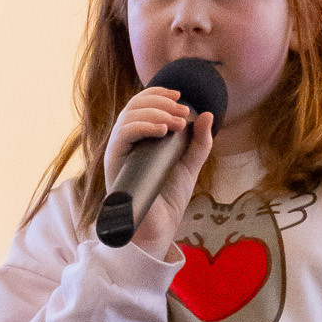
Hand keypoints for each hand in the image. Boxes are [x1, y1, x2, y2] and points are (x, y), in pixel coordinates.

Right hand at [102, 87, 215, 260]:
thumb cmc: (169, 198)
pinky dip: (142, 126)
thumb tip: (207, 114)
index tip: (180, 96)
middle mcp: (126, 141)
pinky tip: (162, 130)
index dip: (158, 94)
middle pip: (134, 106)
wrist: (159, 227)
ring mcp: (119, 151)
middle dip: (161, 102)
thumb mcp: (190, 165)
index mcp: (140, 137)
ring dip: (155, 113)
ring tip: (177, 122)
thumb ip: (199, 142)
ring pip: (128, 116)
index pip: (142, 104)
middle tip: (183, 112)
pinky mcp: (115, 163)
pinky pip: (123, 134)